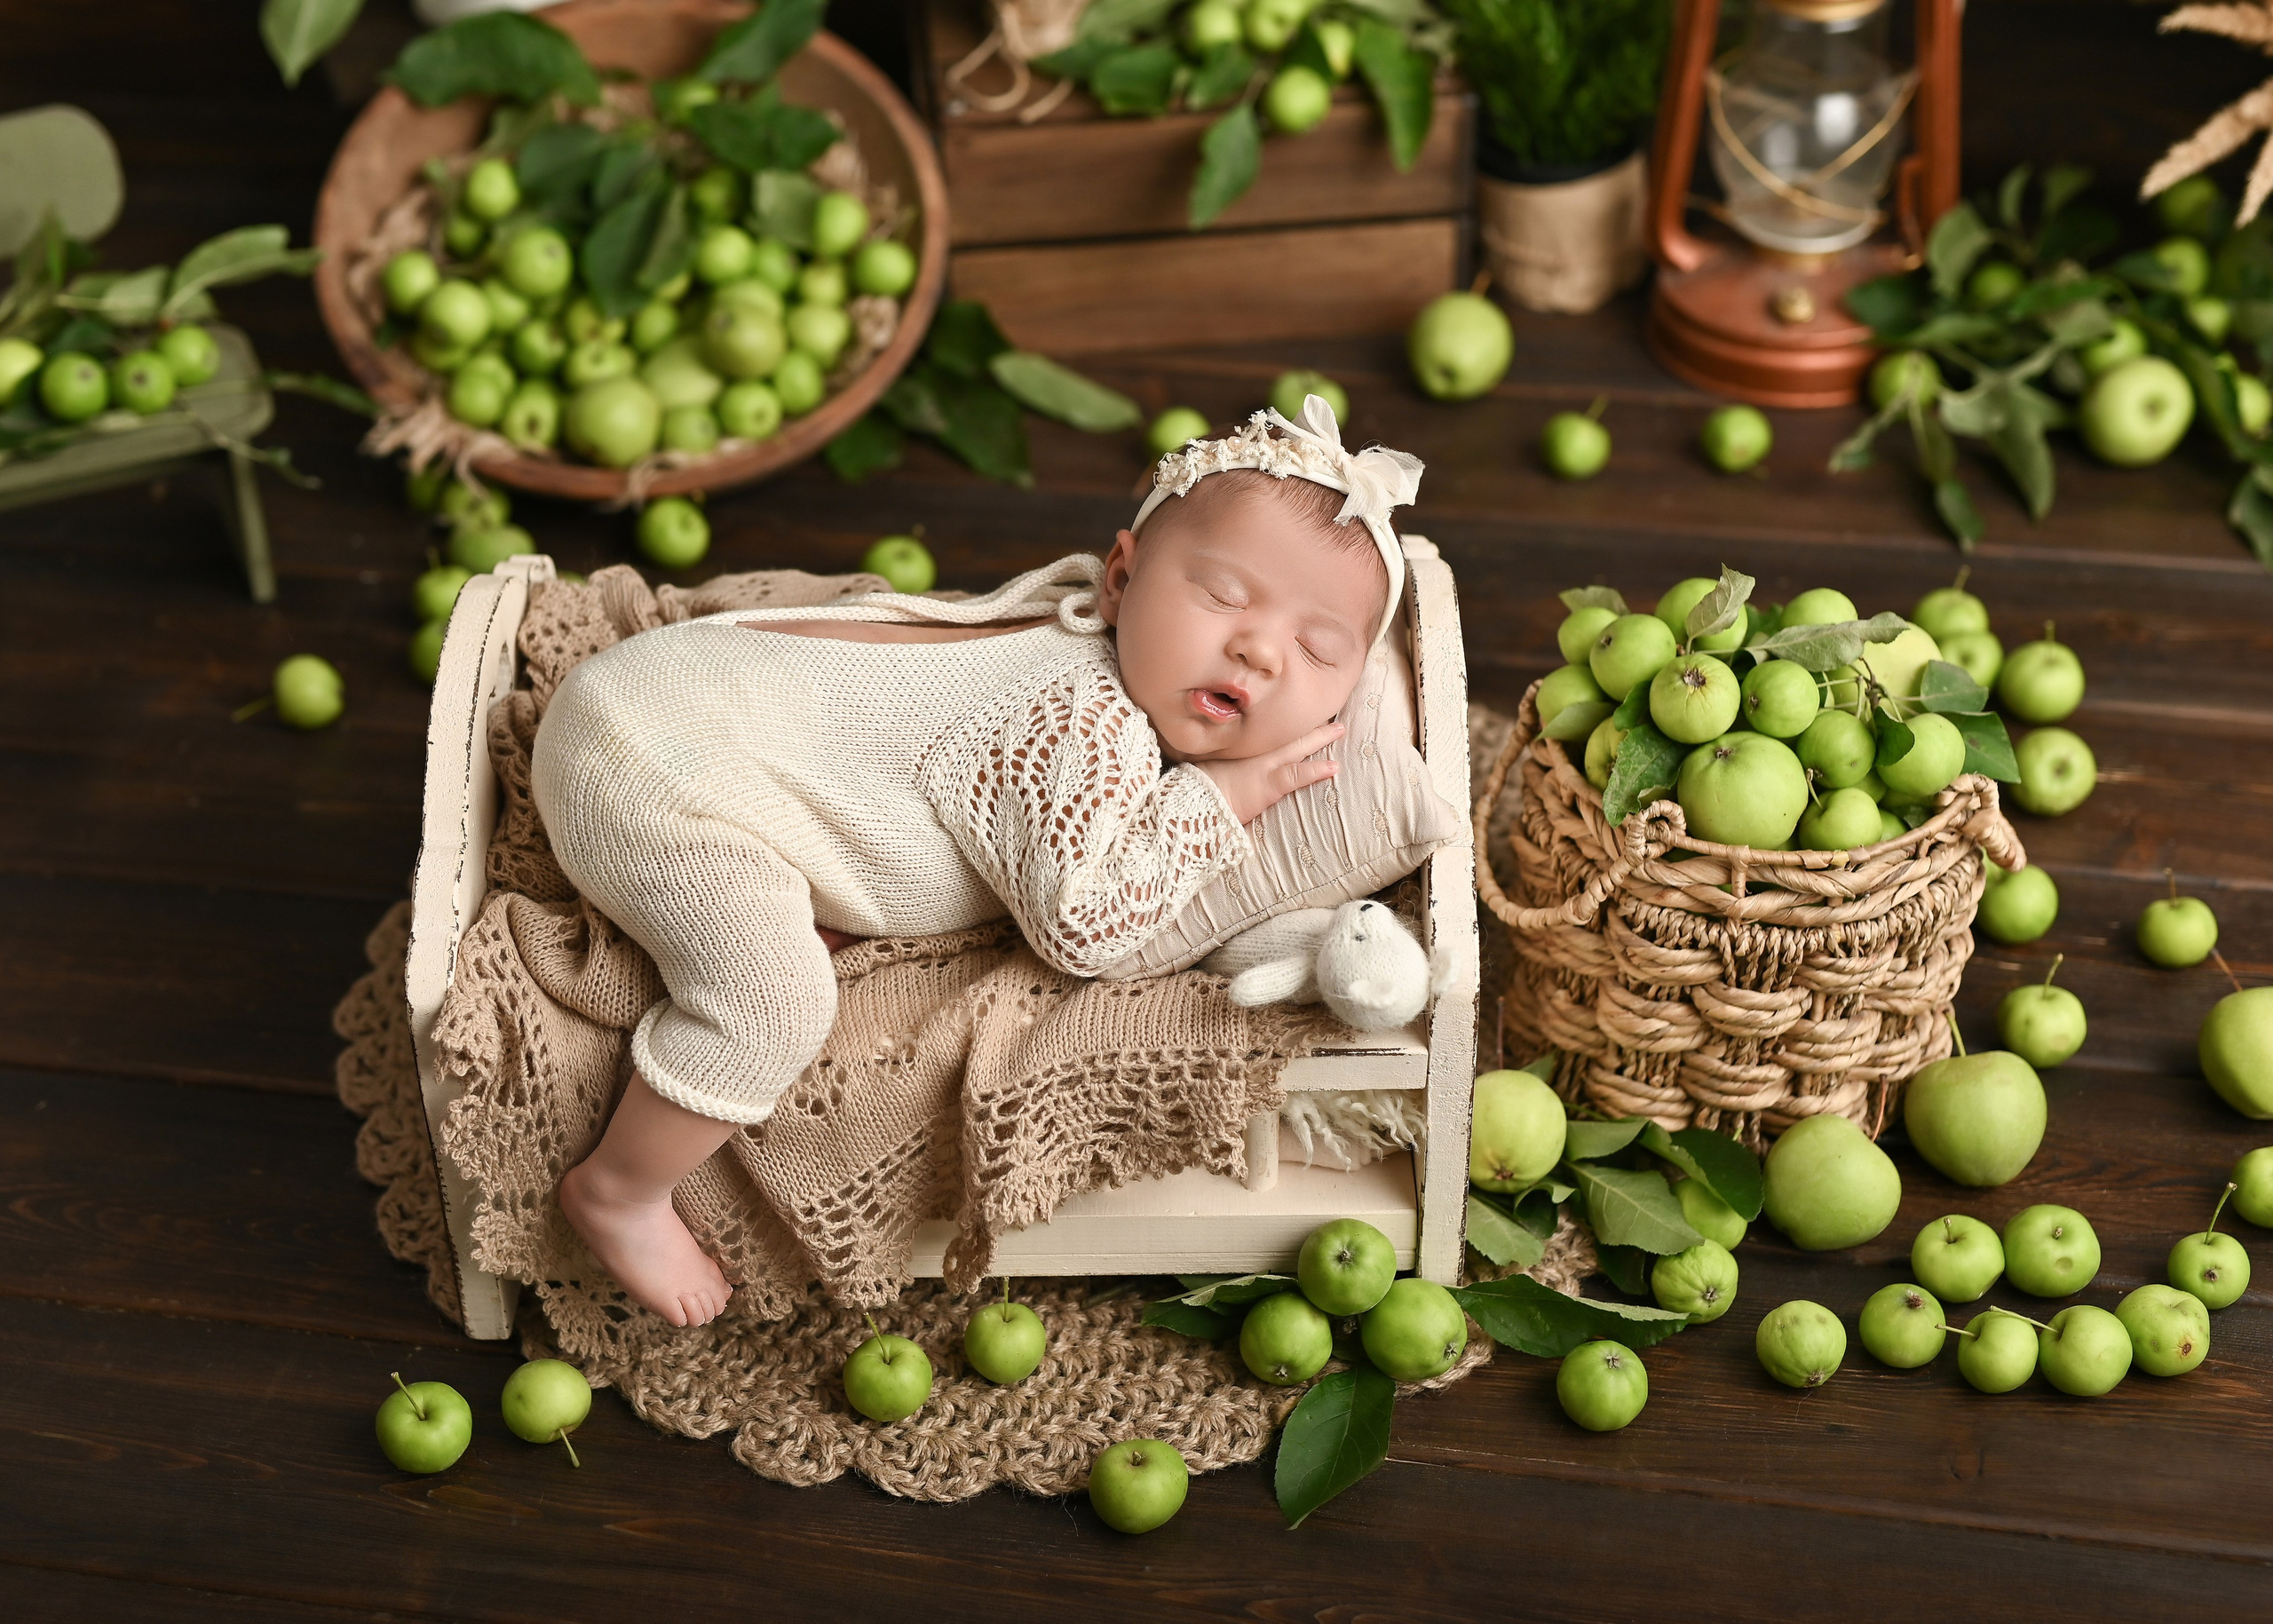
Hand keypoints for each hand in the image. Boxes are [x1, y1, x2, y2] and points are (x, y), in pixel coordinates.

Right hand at [1196, 723, 1342, 824]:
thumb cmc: (1197, 783)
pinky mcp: (1272, 783)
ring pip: (1299, 745)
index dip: (1283, 719)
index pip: (1267, 729)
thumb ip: (1218, 753)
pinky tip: (1334, 767)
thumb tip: (1219, 751)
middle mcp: (1256, 750)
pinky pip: (1299, 774)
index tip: (1296, 708)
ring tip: (1339, 729)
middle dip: (1307, 721)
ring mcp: (1266, 765)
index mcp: (1242, 743)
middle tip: (1326, 709)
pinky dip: (1317, 769)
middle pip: (1287, 731)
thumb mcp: (1206, 761)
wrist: (1196, 798)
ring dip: (1320, 737)